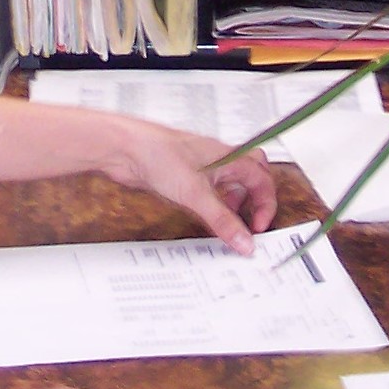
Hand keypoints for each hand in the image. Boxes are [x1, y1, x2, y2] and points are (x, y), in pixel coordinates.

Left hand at [102, 119, 275, 256]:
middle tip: (251, 222)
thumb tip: (244, 240)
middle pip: (250, 176)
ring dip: (232, 203)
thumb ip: (222, 220)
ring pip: (227, 184)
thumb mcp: (195, 194)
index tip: (258, 227)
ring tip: (227, 223)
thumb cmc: (157, 153)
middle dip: (255, 199)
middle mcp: (217, 159)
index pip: (262, 179)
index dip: (265, 203)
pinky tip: (203, 216)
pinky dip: (212, 205)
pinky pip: (206, 191)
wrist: (123, 148)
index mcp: (228, 156)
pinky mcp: (182, 176)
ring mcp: (199, 167)